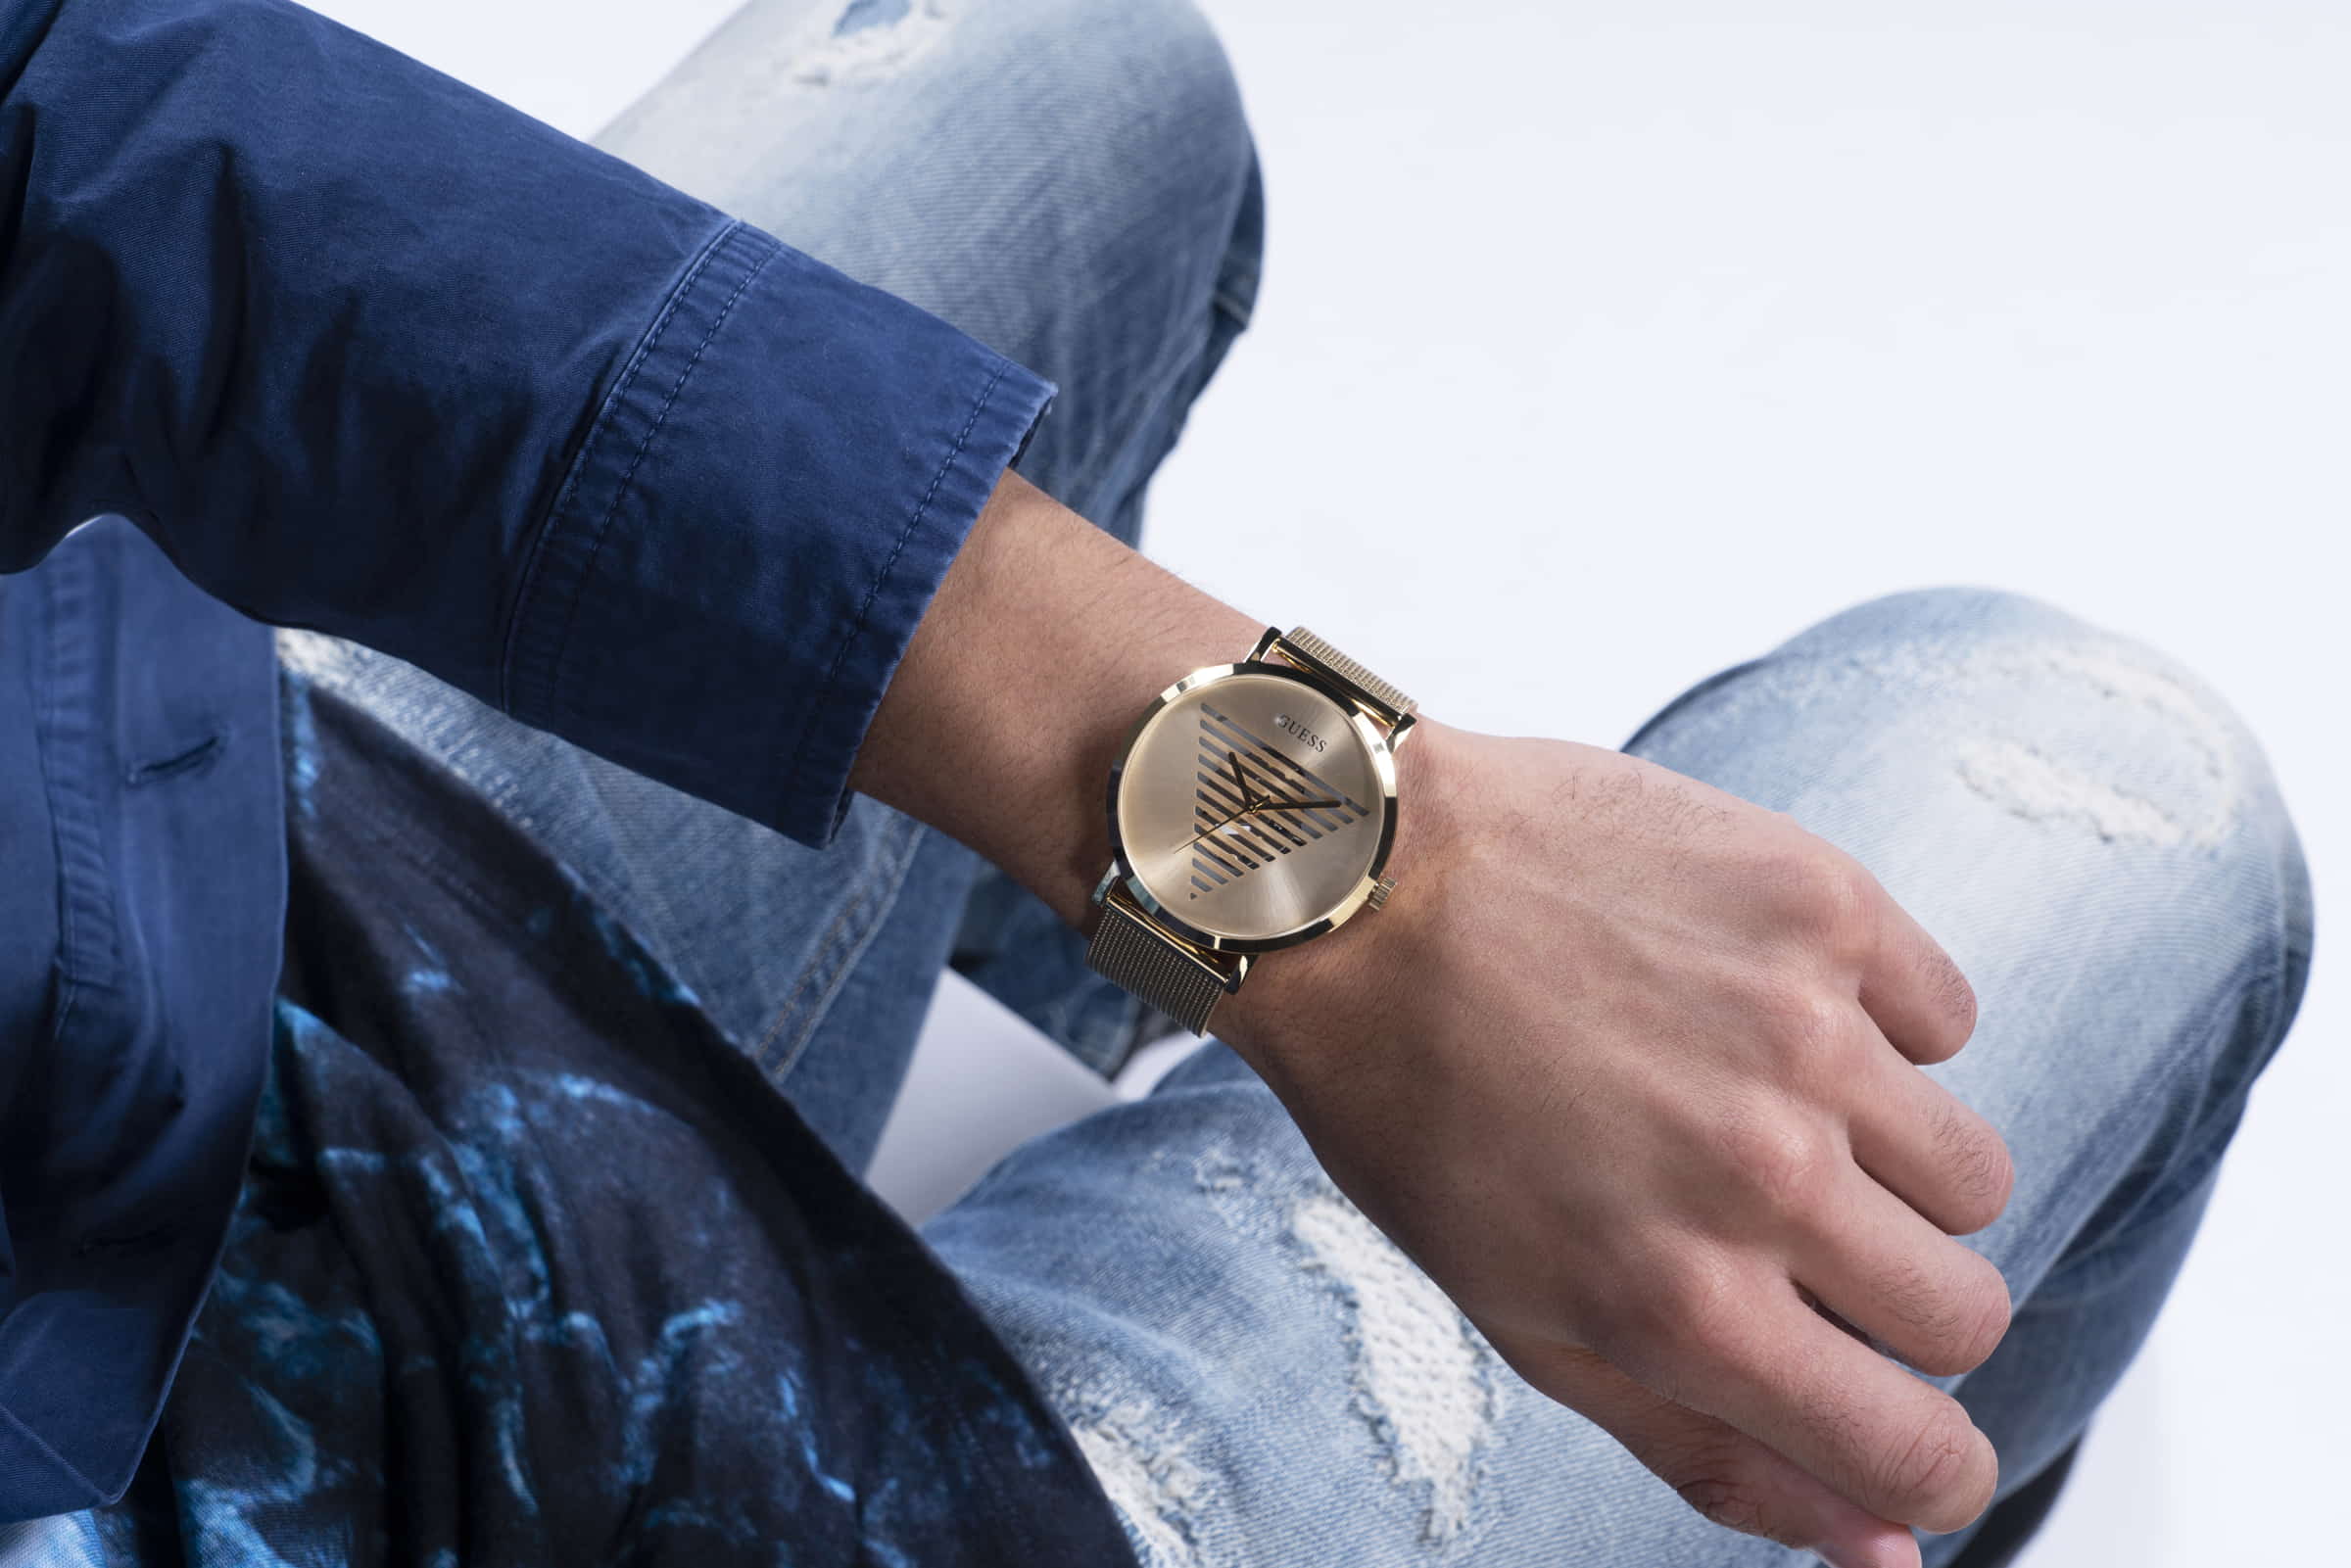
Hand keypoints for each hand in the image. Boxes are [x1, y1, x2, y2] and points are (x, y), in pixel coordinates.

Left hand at [1222, 721, 2012, 1567]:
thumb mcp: (1527, 1318)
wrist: (1358, 882)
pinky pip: (1946, 1020)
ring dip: (1887, 1165)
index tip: (1907, 1434)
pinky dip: (1877, 1026)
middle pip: (1967, 1313)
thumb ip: (1712, 1450)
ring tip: (1756, 1107)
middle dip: (1895, 1308)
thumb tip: (1890, 1558)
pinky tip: (1755, 1002)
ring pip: (1974, 1175)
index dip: (1929, 1466)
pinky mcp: (1823, 903)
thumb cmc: (1418, 1108)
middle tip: (1783, 1236)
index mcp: (1682, 1303)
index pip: (1920, 1455)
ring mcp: (1804, 1030)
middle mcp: (1763, 1175)